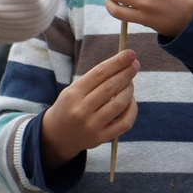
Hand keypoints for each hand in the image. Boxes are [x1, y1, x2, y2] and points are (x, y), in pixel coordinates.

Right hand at [39, 48, 139, 168]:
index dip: (117, 62)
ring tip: (130, 82)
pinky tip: (131, 101)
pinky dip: (132, 109)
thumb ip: (94, 81)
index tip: (130, 54)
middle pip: (110, 87)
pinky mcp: (101, 138)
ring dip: (129, 90)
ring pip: (119, 104)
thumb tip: (121, 66)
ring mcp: (92, 126)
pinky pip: (124, 123)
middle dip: (126, 73)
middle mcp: (82, 110)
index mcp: (73, 94)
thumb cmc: (68, 107)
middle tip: (135, 63)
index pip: (99, 73)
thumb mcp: (72, 90)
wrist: (57, 136)